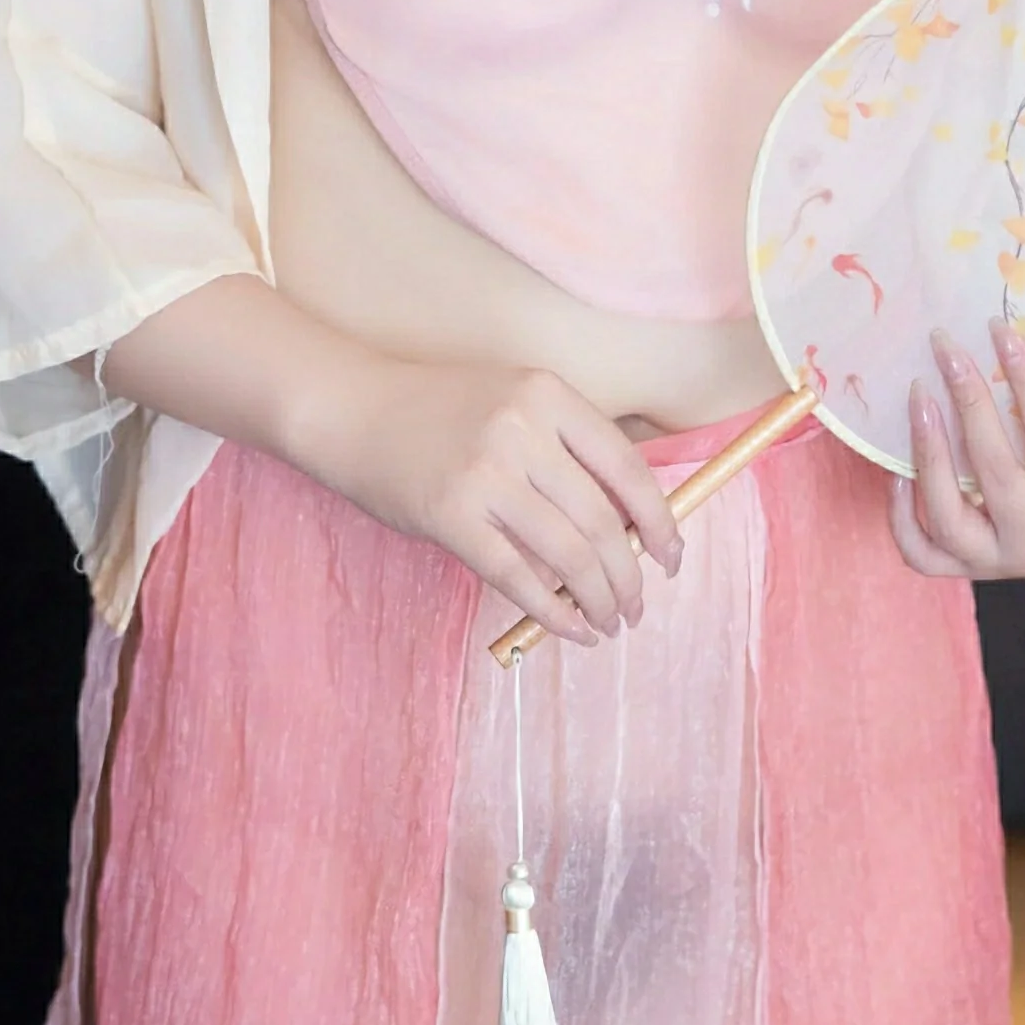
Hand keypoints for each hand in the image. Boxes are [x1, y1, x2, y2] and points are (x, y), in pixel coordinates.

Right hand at [329, 356, 681, 645]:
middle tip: (637, 606)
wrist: (353, 409)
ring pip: (568, 554)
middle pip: (601, 520)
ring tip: (610, 622)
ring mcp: (486, 473)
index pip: (626, 467)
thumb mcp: (514, 402)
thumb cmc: (440, 411)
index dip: (659, 520)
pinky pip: (517, 577)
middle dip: (630, 575)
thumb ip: (565, 450)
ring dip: (599, 599)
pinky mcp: (451, 516)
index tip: (671, 557)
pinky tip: (571, 629)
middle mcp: (522, 430)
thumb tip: (630, 526)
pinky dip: (553, 612)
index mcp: (548, 395)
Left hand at [891, 322, 1024, 581]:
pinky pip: (922, 553)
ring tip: (919, 396)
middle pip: (995, 472)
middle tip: (948, 349)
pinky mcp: (971, 570)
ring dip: (928, 452)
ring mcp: (1000, 564)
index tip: (1001, 331)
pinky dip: (902, 516)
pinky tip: (897, 471)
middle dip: (969, 401)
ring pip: (948, 519)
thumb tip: (1019, 341)